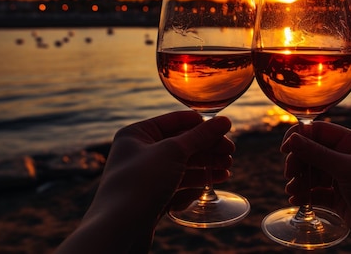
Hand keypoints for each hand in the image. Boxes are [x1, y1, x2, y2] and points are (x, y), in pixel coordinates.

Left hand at [56, 111, 233, 253]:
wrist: (119, 229)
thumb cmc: (141, 183)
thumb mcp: (174, 152)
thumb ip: (201, 136)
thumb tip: (225, 121)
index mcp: (136, 134)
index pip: (175, 121)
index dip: (202, 125)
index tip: (226, 130)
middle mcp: (138, 154)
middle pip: (181, 146)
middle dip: (207, 149)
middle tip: (231, 154)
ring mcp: (144, 178)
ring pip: (181, 168)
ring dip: (205, 168)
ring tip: (226, 172)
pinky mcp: (149, 200)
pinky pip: (175, 189)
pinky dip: (192, 188)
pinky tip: (207, 190)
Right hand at [280, 122, 350, 253]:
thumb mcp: (347, 169)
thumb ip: (317, 153)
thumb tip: (292, 139)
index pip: (319, 131)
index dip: (300, 137)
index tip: (285, 150)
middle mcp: (347, 156)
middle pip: (312, 151)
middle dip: (298, 162)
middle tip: (289, 175)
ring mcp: (342, 177)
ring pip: (312, 172)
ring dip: (299, 180)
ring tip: (292, 191)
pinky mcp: (338, 197)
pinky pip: (315, 191)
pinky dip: (304, 194)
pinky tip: (296, 200)